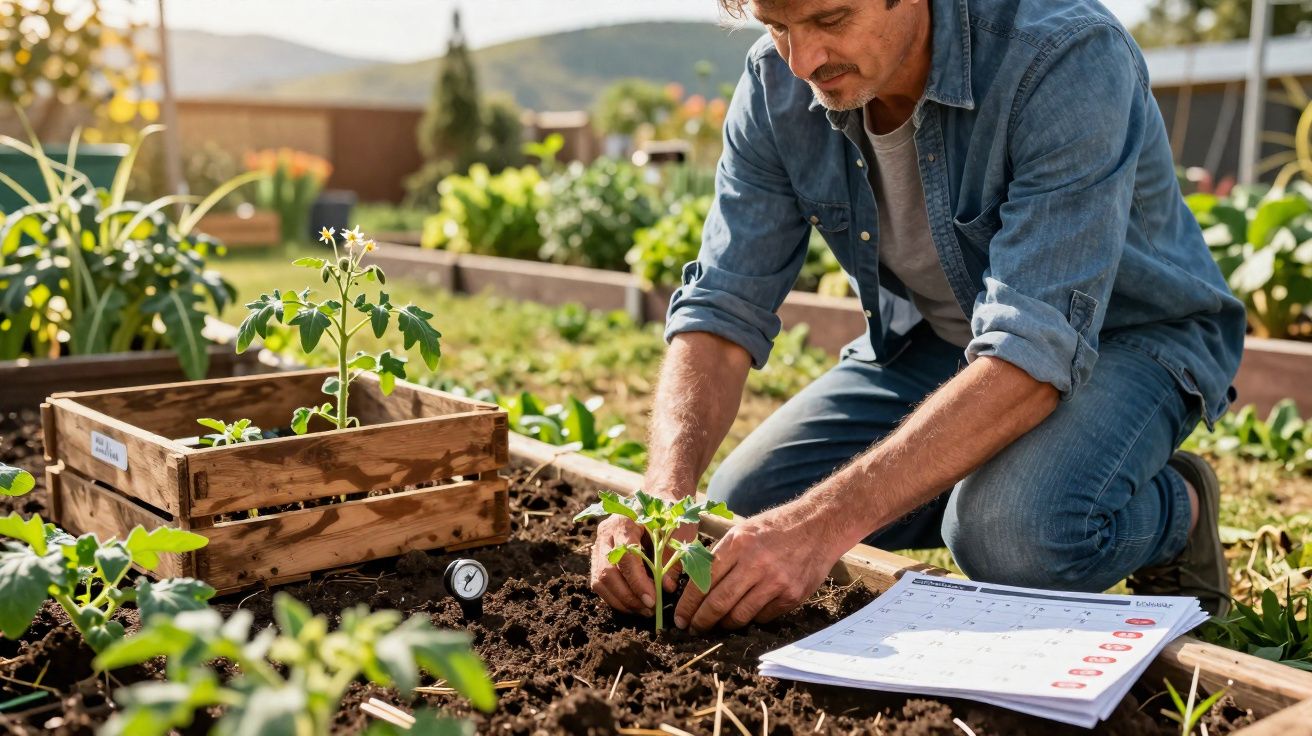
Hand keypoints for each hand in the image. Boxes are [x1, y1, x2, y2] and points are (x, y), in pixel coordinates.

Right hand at [589, 511, 696, 614]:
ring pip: (599, 581)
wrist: (657, 499)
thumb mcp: (678, 530)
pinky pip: (599, 583)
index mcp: (624, 521)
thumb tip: (666, 587)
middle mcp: (605, 532)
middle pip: (606, 572)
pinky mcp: (599, 557)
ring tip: (643, 610)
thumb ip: (672, 557)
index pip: (624, 557)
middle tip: (649, 610)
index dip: (637, 582)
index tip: (653, 599)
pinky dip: (615, 598)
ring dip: (620, 601)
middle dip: (628, 596)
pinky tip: (634, 604)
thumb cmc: (670, 514)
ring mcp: (599, 544)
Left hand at [673, 508, 835, 631]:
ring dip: (724, 624)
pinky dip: (750, 619)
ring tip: (717, 624)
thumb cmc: (774, 528)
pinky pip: (762, 617)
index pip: (703, 581)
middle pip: (718, 603)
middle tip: (693, 629)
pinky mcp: (791, 596)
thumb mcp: (742, 531)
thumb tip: (695, 587)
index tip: (680, 617)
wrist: (818, 526)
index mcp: (738, 543)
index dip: (688, 604)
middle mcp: (755, 563)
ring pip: (739, 616)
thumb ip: (720, 556)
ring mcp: (775, 581)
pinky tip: (745, 614)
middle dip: (701, 621)